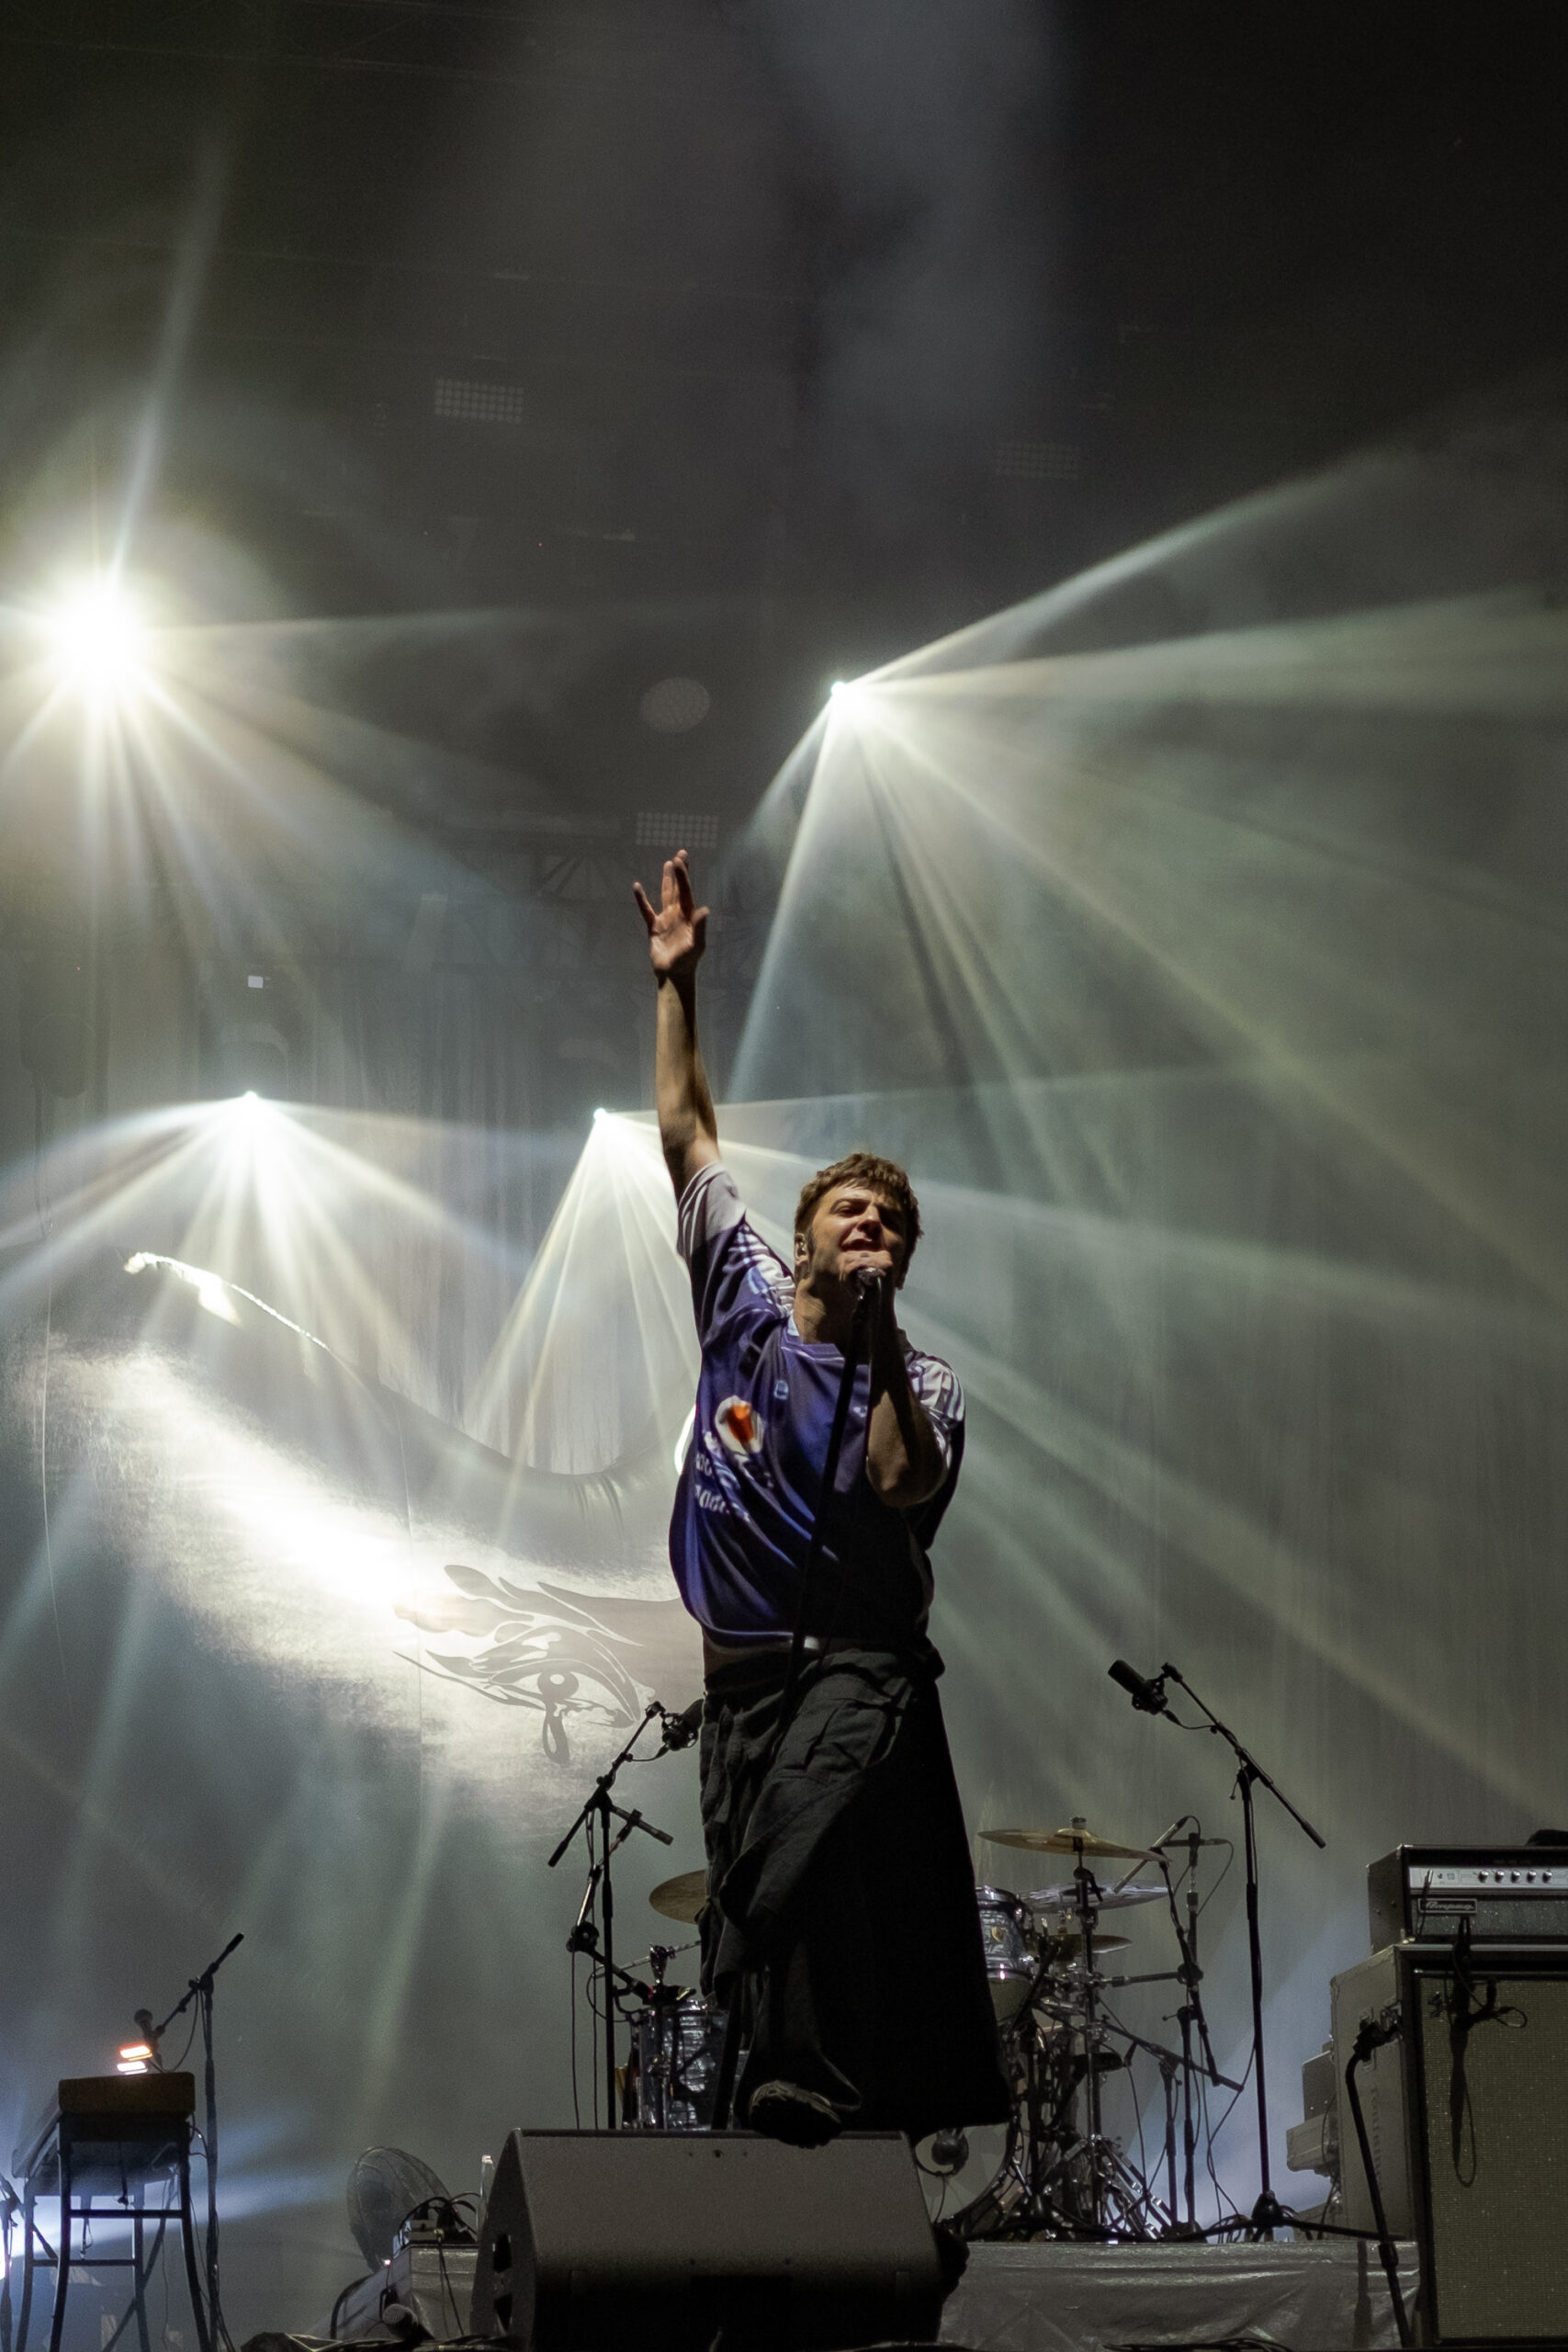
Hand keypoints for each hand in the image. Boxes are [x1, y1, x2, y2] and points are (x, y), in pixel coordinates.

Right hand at [633, 850, 707, 978]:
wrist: (673, 975)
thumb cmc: (688, 961)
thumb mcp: (697, 945)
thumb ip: (700, 927)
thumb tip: (704, 910)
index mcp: (688, 916)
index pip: (686, 892)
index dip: (683, 877)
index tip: (680, 861)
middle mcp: (678, 914)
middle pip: (679, 889)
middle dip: (679, 872)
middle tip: (681, 854)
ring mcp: (666, 919)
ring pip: (666, 895)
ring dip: (667, 880)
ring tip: (668, 863)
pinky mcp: (654, 927)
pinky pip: (646, 910)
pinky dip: (641, 899)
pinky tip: (637, 887)